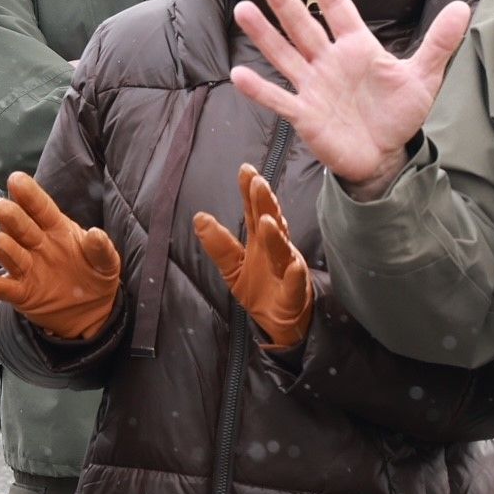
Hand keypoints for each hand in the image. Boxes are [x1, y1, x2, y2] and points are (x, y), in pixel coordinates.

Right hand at [0, 172, 122, 340]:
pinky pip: (6, 288)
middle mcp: (36, 244)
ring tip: (0, 240)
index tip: (16, 179)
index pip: (39, 207)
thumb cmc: (95, 275)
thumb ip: (101, 249)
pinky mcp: (22, 293)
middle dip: (9, 215)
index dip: (28, 194)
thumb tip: (96, 233)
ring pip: (8, 252)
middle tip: (1, 207)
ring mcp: (27, 268)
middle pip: (18, 225)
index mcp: (56, 228)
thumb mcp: (106, 263)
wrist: (92, 311)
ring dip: (2, 246)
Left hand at [193, 163, 312, 349]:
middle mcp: (277, 248)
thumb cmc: (261, 290)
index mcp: (261, 241)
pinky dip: (294, 274)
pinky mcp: (295, 292)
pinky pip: (295, 282)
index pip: (254, 211)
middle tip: (258, 182)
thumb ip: (219, 245)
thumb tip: (199, 217)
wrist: (282, 323)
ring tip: (268, 220)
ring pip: (282, 249)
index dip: (250, 192)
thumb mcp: (233, 268)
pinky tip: (293, 265)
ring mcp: (288, 268)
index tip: (245, 170)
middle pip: (271, 220)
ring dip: (276, 234)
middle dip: (265, 202)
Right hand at [228, 0, 468, 199]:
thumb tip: (465, 6)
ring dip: (264, 35)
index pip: (338, 8)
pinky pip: (279, 100)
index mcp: (356, 46)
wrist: (384, 156)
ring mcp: (314, 86)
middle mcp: (329, 61)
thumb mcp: (424, 76)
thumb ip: (439, 42)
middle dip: (286, 3)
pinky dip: (260, 89)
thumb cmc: (398, 113)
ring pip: (285, 55)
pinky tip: (239, 75)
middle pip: (304, 26)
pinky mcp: (305, 115)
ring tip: (243, 9)